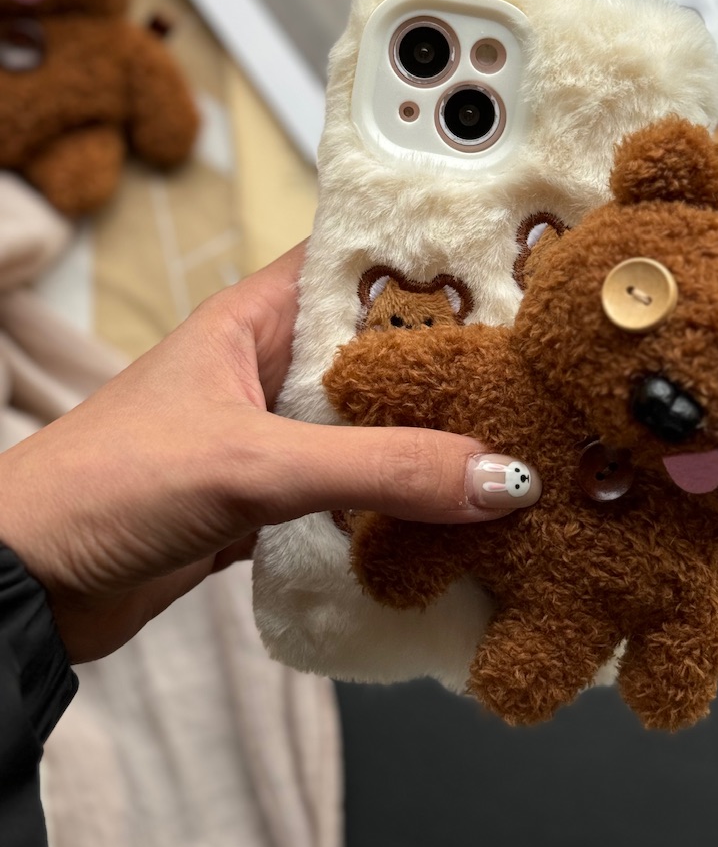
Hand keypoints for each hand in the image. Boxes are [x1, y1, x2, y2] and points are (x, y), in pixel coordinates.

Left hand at [0, 244, 530, 662]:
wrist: (26, 585)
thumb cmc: (105, 486)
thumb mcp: (254, 465)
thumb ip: (379, 469)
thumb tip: (499, 476)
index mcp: (256, 319)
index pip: (357, 264)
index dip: (430, 260)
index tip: (513, 267)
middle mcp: (268, 369)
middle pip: (378, 354)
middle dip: (451, 365)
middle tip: (537, 371)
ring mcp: (269, 438)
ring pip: (370, 428)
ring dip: (429, 444)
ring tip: (518, 443)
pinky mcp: (268, 504)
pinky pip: (351, 495)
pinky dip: (396, 508)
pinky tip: (452, 520)